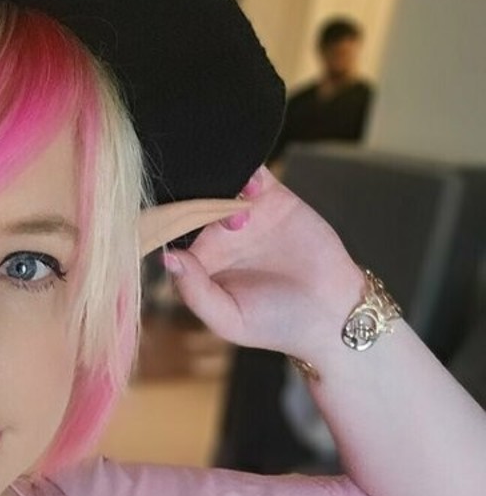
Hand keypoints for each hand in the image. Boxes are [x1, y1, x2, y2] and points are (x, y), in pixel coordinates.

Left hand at [160, 166, 362, 358]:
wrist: (331, 312)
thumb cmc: (275, 324)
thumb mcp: (229, 319)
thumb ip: (195, 291)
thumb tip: (167, 257)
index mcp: (198, 265)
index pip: (170, 240)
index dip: (165, 229)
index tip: (166, 224)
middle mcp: (215, 237)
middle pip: (188, 207)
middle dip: (188, 202)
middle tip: (206, 215)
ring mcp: (243, 215)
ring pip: (217, 188)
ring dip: (217, 186)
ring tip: (235, 208)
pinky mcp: (272, 198)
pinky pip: (252, 175)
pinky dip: (247, 171)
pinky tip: (251, 185)